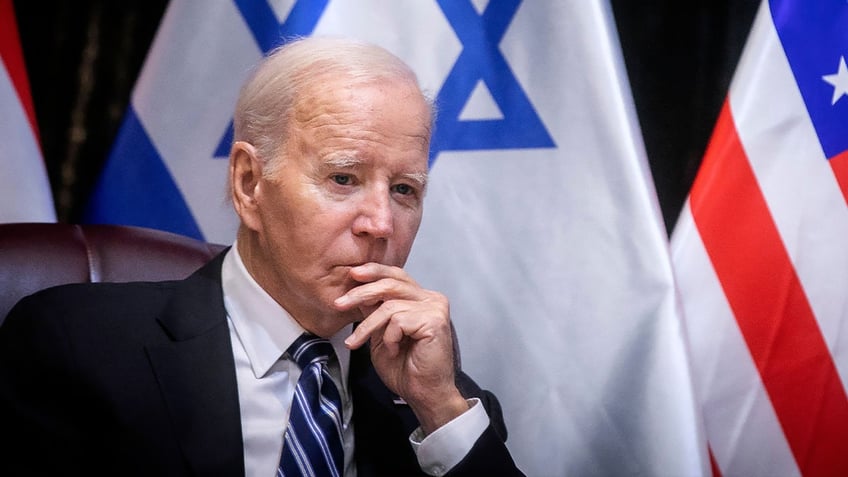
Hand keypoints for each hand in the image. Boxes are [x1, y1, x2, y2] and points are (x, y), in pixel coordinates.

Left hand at [337, 263, 468, 433]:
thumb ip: (375, 311)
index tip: (352, 274)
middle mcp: (431, 299)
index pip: (397, 276)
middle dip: (361, 293)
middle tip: (339, 304)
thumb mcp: (382, 333)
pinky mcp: (435, 321)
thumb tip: (357, 290)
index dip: (374, 271)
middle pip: (392, 284)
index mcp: (421, 298)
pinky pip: (398, 321)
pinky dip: (389, 338)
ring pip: (390, 305)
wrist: (423, 393)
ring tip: (356, 343)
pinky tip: (393, 351)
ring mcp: (435, 308)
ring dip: (367, 326)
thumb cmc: (405, 367)